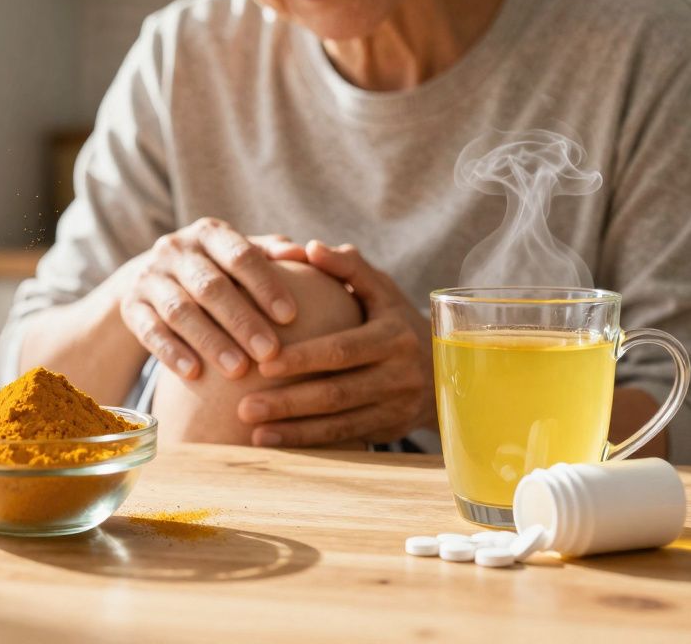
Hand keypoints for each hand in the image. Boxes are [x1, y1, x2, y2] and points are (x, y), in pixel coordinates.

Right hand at [119, 218, 305, 380]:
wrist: (152, 280)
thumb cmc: (215, 269)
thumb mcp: (239, 255)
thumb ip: (271, 253)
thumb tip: (304, 252)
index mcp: (209, 232)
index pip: (240, 255)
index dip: (265, 285)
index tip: (291, 317)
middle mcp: (175, 249)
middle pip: (210, 286)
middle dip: (241, 320)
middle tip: (270, 352)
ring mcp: (149, 277)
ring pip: (179, 311)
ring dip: (210, 341)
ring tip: (239, 370)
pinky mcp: (131, 307)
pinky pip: (150, 331)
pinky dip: (171, 352)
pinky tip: (194, 375)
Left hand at [236, 241, 434, 446]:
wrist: (447, 368)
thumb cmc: (395, 318)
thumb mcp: (381, 288)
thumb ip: (347, 266)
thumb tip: (309, 247)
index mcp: (394, 336)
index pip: (343, 349)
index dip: (304, 359)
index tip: (263, 364)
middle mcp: (400, 375)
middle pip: (338, 393)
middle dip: (289, 403)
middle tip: (244, 408)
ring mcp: (397, 407)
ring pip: (340, 424)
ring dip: (294, 431)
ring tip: (251, 432)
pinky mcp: (390, 430)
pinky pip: (345, 440)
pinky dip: (308, 443)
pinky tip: (273, 442)